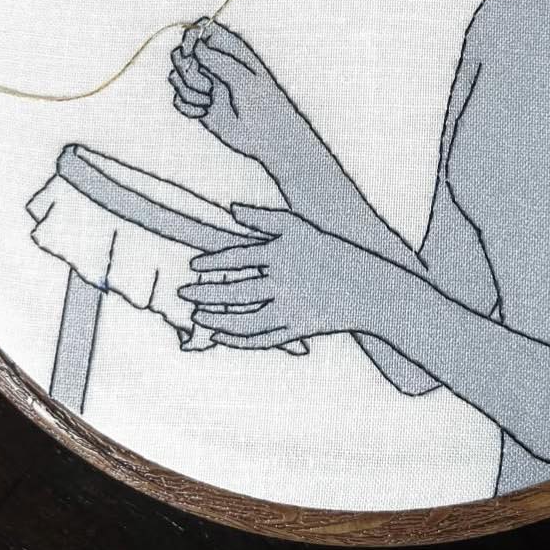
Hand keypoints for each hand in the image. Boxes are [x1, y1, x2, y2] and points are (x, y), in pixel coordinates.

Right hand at [168, 18, 299, 162]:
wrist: (266, 136)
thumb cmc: (263, 103)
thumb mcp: (243, 79)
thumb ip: (219, 61)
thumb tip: (196, 46)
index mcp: (229, 50)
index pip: (201, 29)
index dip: (191, 38)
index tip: (193, 53)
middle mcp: (213, 64)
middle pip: (181, 53)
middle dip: (187, 70)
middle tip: (207, 85)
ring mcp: (204, 83)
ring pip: (176, 77)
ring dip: (190, 92)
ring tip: (211, 101)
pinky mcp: (198, 103)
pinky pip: (177, 100)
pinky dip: (188, 108)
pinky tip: (205, 112)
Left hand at [178, 206, 375, 348]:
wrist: (366, 287)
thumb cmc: (330, 251)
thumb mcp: (299, 226)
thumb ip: (264, 217)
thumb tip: (231, 209)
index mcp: (282, 254)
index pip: (237, 259)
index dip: (211, 263)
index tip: (193, 266)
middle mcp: (283, 282)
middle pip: (235, 291)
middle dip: (204, 294)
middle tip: (183, 294)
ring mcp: (290, 309)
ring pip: (243, 321)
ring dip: (216, 321)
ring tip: (197, 318)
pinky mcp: (296, 331)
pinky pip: (260, 340)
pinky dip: (237, 341)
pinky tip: (220, 337)